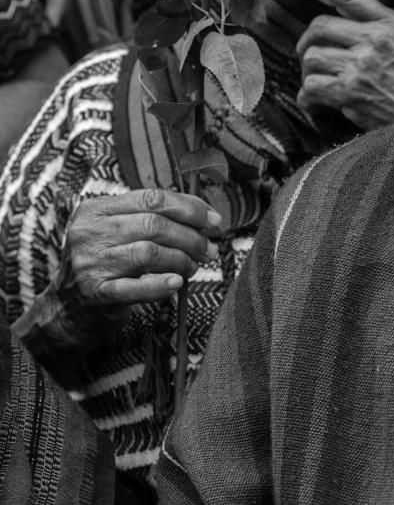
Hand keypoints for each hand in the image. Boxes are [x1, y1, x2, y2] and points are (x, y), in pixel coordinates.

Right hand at [62, 189, 219, 317]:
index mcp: (96, 210)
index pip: (151, 198)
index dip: (189, 208)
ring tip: (192, 267)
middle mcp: (90, 233)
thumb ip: (151, 219)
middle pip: (153, 224)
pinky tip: (177, 283)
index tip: (213, 221)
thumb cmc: (104, 264)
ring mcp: (91, 264)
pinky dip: (161, 284)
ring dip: (181, 260)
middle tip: (208, 249)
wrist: (69, 307)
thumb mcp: (116, 232)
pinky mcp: (97, 294)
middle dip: (190, 236)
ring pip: (148, 253)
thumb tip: (203, 216)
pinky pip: (134, 287)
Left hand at [293, 0, 393, 128]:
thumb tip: (350, 25)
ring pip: (312, 58)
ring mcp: (362, 66)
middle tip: (308, 55)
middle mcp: (375, 40)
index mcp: (392, 23)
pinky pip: (312, 88)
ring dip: (308, 73)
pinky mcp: (353, 94)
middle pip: (319, 27)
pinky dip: (308, 98)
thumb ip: (386, 28)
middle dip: (307, 42)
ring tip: (317, 84)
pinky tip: (317, 104)